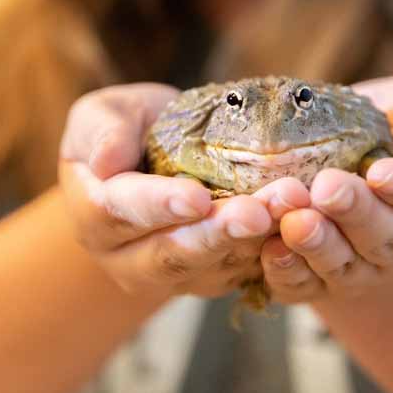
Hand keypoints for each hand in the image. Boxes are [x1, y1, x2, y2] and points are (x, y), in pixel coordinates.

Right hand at [58, 83, 308, 298]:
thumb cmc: (127, 130)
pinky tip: (299, 224)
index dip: (158, 206)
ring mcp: (168, 275)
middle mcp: (125, 258)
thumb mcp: (104, 114)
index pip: (119, 213)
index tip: (197, 197)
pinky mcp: (207, 279)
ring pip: (210, 268)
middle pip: (170, 254)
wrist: (154, 160)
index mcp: (92, 215)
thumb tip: (104, 160)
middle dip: (218, 234)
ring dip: (252, 242)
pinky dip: (269, 252)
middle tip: (260, 212)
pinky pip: (237, 273)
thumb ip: (103, 130)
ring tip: (290, 209)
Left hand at [259, 75, 392, 303]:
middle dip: (356, 214)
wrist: (326, 172)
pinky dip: (288, 271)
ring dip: (319, 245)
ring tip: (296, 220)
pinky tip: (270, 251)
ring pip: (346, 265)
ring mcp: (363, 268)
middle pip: (387, 236)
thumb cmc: (366, 134)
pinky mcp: (320, 283)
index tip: (382, 172)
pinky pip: (305, 286)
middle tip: (327, 189)